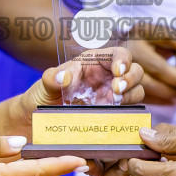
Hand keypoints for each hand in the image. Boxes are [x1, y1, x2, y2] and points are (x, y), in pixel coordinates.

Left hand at [29, 48, 144, 107]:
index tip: (117, 71)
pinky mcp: (112, 113)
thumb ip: (51, 78)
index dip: (123, 60)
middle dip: (131, 78)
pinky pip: (129, 110)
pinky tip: (114, 114)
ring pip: (136, 90)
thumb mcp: (44, 85)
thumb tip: (63, 77)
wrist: (38, 121)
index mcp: (94, 63)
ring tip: (115, 103)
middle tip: (117, 90)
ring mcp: (112, 96)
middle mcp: (107, 77)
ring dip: (131, 95)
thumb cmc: (43, 96)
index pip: (118, 54)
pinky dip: (127, 112)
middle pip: (134, 70)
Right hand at [119, 23, 175, 103]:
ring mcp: (122, 66)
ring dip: (170, 92)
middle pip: (157, 66)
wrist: (117, 50)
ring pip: (148, 83)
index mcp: (143, 31)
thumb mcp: (159, 37)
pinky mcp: (121, 82)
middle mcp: (130, 46)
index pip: (168, 36)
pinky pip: (141, 94)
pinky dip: (160, 100)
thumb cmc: (146, 44)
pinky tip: (174, 99)